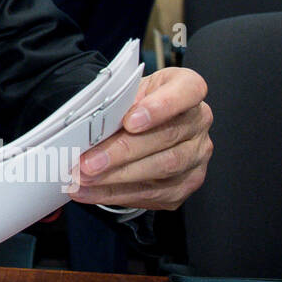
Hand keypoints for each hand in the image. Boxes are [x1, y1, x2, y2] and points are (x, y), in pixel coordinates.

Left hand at [68, 66, 212, 210]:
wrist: (143, 123)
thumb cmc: (134, 104)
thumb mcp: (125, 93)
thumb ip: (115, 104)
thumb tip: (88, 129)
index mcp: (186, 88)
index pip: (188, 91)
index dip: (160, 106)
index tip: (130, 121)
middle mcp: (198, 122)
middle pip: (166, 137)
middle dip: (122, 152)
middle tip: (88, 162)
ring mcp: (196, 155)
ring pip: (161, 169)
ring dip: (116, 177)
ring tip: (83, 179)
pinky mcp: (186, 183)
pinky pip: (153, 193)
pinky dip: (115, 193)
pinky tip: (89, 191)